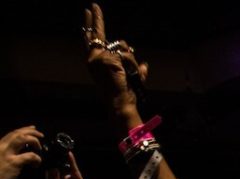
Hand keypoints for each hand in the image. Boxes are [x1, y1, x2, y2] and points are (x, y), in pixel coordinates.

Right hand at [0, 126, 42, 178]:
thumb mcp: (0, 159)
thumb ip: (8, 152)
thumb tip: (22, 149)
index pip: (12, 134)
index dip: (24, 129)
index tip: (32, 128)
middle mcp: (1, 147)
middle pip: (17, 133)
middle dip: (31, 132)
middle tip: (41, 135)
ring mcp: (7, 154)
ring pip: (22, 139)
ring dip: (34, 140)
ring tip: (39, 147)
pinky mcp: (13, 163)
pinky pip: (30, 156)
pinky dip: (36, 158)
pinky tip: (36, 163)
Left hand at [47, 152, 86, 178]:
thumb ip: (52, 177)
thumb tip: (52, 165)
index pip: (50, 170)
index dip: (49, 163)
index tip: (46, 154)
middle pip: (58, 167)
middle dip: (56, 160)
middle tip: (54, 150)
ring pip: (66, 167)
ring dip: (64, 159)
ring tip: (61, 149)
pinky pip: (74, 168)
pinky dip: (72, 161)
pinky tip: (69, 154)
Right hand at [83, 3, 147, 122]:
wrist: (120, 102)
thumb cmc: (124, 92)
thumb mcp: (130, 77)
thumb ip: (135, 68)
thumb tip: (145, 64)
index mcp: (95, 61)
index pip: (91, 39)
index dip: (91, 24)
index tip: (89, 11)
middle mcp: (94, 58)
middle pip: (97, 34)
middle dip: (96, 18)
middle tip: (94, 5)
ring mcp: (99, 58)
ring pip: (122, 47)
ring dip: (130, 60)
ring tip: (128, 74)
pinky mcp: (107, 59)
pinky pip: (126, 55)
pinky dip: (132, 65)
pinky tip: (127, 74)